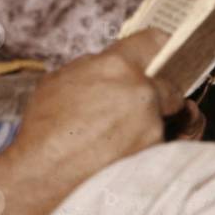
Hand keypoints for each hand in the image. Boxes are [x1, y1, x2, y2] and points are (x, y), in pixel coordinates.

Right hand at [11, 29, 184, 186]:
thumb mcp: (59, 80)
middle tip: (134, 106)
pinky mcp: (156, 154)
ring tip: (116, 137)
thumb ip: (93, 67)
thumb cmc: (45, 126)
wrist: (45, 172)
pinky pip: (158, 144)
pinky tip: (117, 154)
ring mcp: (152, 125)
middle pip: (169, 84)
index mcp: (116, 66)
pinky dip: (143, 147)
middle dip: (158, 94)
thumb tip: (109, 66)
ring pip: (163, 117)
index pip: (155, 41)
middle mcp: (141, 91)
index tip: (159, 54)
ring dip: (147, 123)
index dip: (157, 47)